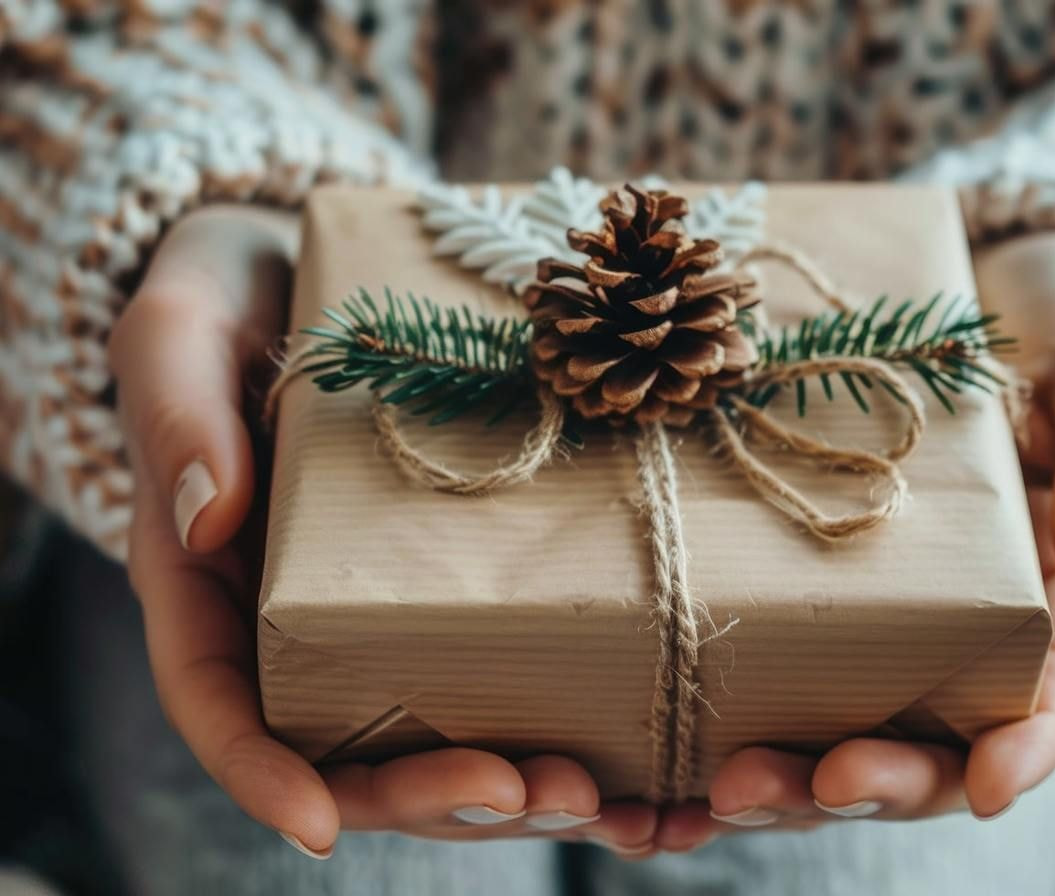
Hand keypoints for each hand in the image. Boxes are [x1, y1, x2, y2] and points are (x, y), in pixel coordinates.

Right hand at [110, 205, 655, 857]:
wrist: (301, 272)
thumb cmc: (224, 302)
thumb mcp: (178, 335)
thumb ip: (175, 417)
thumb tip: (203, 516)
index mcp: (208, 581)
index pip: (218, 702)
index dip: (261, 774)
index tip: (319, 828)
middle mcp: (290, 617)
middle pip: (345, 749)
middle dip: (432, 797)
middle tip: (531, 791)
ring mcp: (374, 605)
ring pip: (430, 736)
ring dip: (509, 786)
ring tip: (594, 794)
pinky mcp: (446, 577)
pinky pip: (493, 667)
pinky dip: (556, 723)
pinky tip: (630, 756)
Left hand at [653, 232, 1054, 849]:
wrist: (974, 307)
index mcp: (1048, 595)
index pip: (1046, 692)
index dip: (1022, 746)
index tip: (987, 784)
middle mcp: (961, 627)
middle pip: (930, 743)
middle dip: (876, 782)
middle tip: (818, 783)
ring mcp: (881, 616)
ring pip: (842, 732)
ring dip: (790, 778)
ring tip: (724, 793)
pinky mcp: (806, 587)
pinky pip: (776, 673)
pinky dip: (731, 726)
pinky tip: (677, 757)